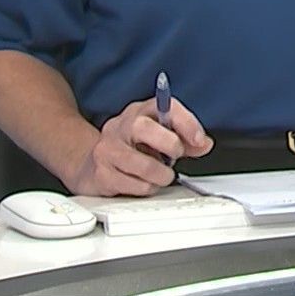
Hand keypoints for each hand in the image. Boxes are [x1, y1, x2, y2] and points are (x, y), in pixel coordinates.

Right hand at [64, 97, 213, 196]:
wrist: (90, 165)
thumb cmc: (132, 149)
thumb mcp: (161, 137)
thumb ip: (186, 140)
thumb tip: (204, 144)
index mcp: (140, 112)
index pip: (165, 107)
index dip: (186, 123)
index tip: (198, 139)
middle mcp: (121, 126)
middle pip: (143, 128)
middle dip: (169, 145)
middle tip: (175, 157)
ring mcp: (108, 150)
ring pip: (142, 165)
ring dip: (161, 176)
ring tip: (162, 176)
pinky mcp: (102, 174)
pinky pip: (134, 186)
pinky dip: (147, 188)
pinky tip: (143, 183)